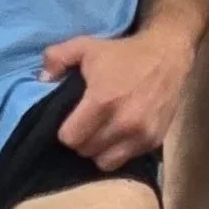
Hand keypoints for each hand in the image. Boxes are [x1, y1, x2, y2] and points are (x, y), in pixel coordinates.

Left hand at [41, 29, 194, 172]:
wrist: (167, 55)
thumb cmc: (123, 53)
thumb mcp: (86, 46)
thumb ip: (57, 58)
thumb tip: (42, 80)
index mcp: (102, 101)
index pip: (70, 138)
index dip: (66, 131)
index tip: (71, 120)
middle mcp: (123, 122)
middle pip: (86, 151)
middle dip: (81, 140)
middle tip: (86, 125)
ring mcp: (141, 134)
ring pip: (105, 162)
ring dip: (99, 150)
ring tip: (101, 134)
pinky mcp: (154, 141)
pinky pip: (126, 160)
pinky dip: (118, 151)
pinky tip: (118, 135)